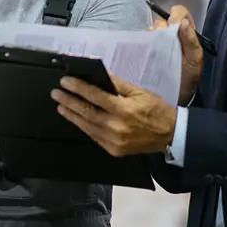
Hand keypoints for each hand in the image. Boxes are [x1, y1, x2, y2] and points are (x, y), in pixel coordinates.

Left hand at [52, 74, 177, 156]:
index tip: (65, 81)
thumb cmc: (156, 110)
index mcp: (124, 109)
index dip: (78, 88)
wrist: (170, 135)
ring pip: (87, 127)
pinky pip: (94, 137)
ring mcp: (114, 141)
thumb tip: (100, 76)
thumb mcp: (140, 92)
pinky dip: (84, 127)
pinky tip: (76, 120)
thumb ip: (118, 85)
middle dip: (69, 102)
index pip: (95, 96)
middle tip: (56, 94)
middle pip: (86, 112)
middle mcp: (116, 126)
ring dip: (72, 116)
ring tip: (61, 106)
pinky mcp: (114, 150)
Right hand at [151, 5, 202, 104]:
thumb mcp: (195, 59)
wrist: (178, 96)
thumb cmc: (189, 77)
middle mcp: (172, 34)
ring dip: (152, 35)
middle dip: (162, 27)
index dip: (176, 14)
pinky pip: (143, 41)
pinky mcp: (147, 51)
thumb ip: (191, 41)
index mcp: (186, 33)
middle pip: (163, 20)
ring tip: (154, 47)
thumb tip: (183, 22)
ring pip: (152, 29)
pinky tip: (146, 50)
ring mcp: (159, 42)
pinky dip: (143, 42)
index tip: (172, 24)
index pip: (180, 13)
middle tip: (163, 38)